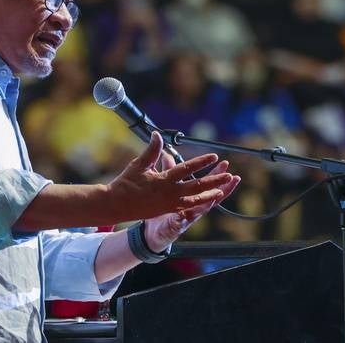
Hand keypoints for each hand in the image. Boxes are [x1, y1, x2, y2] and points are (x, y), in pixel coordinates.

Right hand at [105, 133, 234, 222]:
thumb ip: (152, 150)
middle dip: (214, 180)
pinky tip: (205, 200)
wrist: (117, 205)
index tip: (214, 156)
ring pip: (195, 199)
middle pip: (197, 186)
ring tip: (222, 190)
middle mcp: (170, 193)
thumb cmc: (126, 183)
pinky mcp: (167, 209)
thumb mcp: (139, 164)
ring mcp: (170, 204)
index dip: (202, 162)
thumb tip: (157, 134)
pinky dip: (197, 203)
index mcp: (164, 180)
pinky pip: (187, 206)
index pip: (187, 169)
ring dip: (210, 194)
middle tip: (228, 175)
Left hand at [142, 158, 239, 252]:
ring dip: (211, 201)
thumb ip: (168, 172)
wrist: (152, 232)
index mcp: (191, 196)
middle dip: (222, 186)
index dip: (216, 174)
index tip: (225, 164)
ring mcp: (186, 217)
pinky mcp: (176, 226)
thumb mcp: (164, 187)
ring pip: (201, 209)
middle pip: (210, 195)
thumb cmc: (161, 209)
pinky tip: (190, 214)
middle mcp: (192, 207)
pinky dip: (187, 217)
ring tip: (220, 193)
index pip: (206, 183)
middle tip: (232, 177)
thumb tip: (167, 155)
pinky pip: (182, 221)